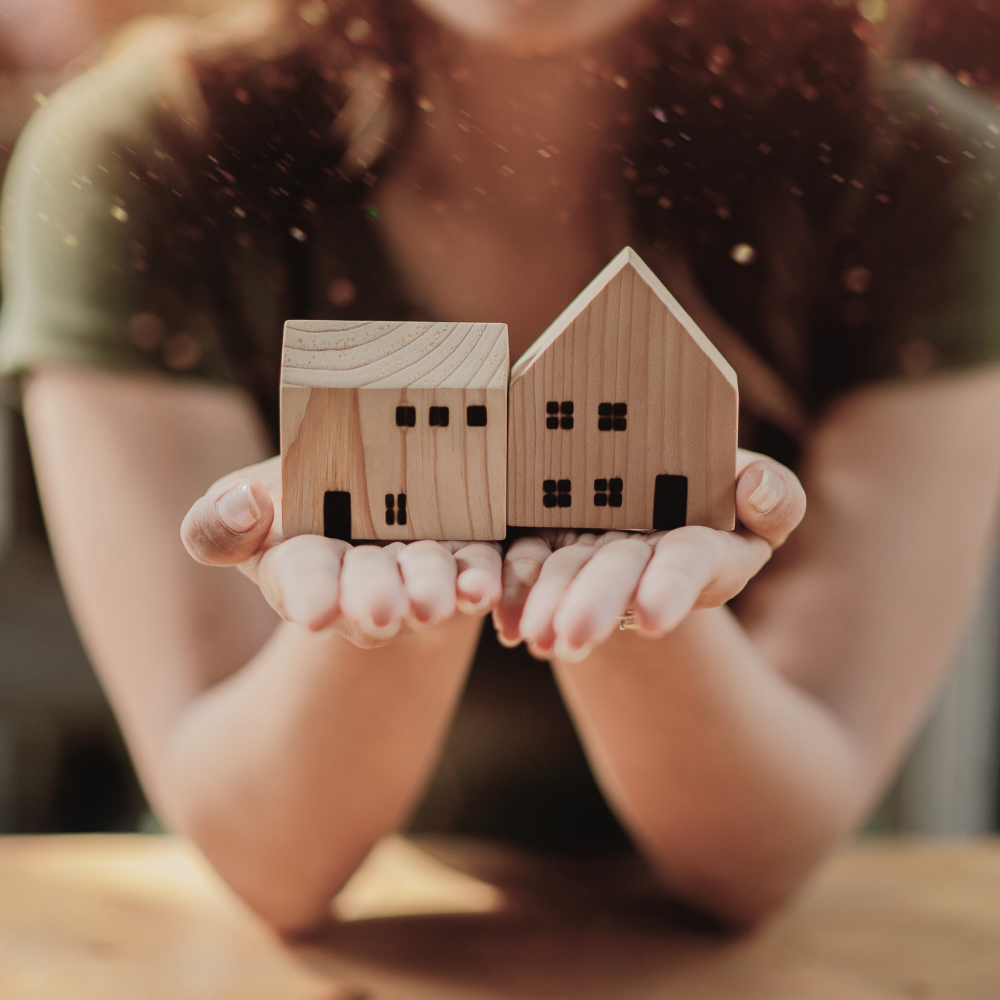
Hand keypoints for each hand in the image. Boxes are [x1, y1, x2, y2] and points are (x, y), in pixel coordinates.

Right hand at [181, 456, 501, 645]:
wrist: (368, 499)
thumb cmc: (294, 504)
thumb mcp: (243, 506)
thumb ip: (218, 523)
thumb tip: (242, 506)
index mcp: (302, 564)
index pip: (302, 579)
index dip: (309, 592)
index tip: (314, 610)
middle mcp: (363, 577)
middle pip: (368, 586)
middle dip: (373, 597)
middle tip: (380, 613)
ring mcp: (418, 568)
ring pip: (427, 580)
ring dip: (432, 591)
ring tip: (435, 604)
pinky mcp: (467, 553)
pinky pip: (477, 569)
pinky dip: (480, 581)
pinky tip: (484, 589)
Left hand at [493, 451, 805, 661]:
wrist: (644, 493)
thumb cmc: (713, 487)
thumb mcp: (752, 489)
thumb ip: (774, 496)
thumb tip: (757, 490)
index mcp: (695, 543)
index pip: (686, 564)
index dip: (670, 588)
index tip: (652, 617)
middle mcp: (641, 556)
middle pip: (617, 576)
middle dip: (597, 604)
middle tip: (572, 637)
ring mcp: (592, 555)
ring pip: (566, 576)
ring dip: (548, 606)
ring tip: (531, 637)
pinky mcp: (546, 545)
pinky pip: (524, 566)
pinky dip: (513, 593)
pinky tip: (503, 621)